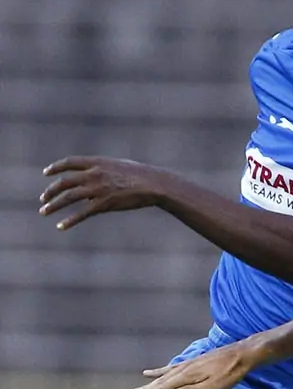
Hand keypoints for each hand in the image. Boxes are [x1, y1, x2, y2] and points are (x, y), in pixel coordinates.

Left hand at [40, 157, 162, 229]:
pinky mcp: (104, 204)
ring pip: (68, 197)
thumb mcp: (119, 166)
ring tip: (44, 212)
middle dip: (51, 191)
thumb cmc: (141, 175)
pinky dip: (69, 220)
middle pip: (64, 182)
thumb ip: (103, 172)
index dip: (55, 167)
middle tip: (43, 198)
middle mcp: (93, 174)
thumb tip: (93, 185)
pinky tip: (60, 226)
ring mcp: (97, 189)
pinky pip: (82, 213)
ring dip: (53, 205)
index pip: (69, 162)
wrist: (153, 184)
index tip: (46, 173)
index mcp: (97, 163)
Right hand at [124, 341, 260, 388]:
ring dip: (150, 382)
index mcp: (186, 376)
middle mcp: (183, 369)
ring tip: (138, 385)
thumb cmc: (230, 373)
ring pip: (164, 375)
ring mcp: (187, 364)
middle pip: (160, 382)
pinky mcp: (193, 362)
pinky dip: (161, 371)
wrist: (242, 354)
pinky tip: (154, 371)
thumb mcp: (213, 386)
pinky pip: (171, 368)